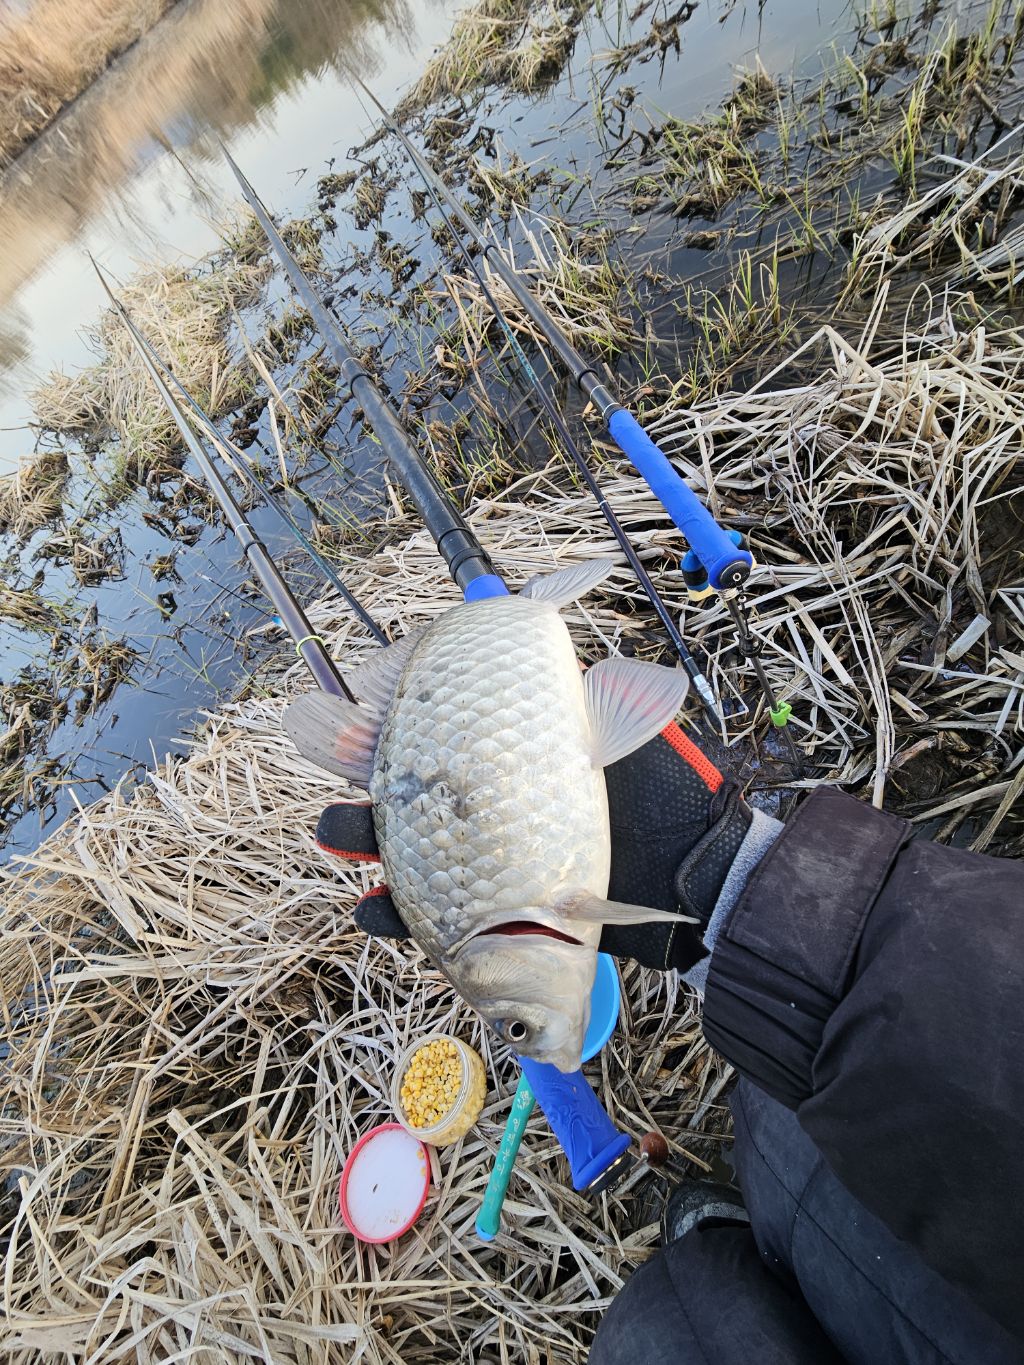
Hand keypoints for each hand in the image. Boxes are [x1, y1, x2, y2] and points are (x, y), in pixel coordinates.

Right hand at [314, 722, 750, 972]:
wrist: (691, 883)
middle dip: (353, 761)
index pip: (438, 715)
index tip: (364, 694)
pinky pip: (421, 913)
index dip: (392, 700)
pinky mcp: (483, 909)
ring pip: (395, 839)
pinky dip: (390, 914)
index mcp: (508, 746)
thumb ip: (585, 688)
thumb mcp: (623, 734)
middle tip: (328, 750)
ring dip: (357, 833)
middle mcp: (485, 795)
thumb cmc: (664, 800)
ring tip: (339, 833)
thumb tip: (550, 611)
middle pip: (399, 773)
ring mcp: (478, 851)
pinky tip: (374, 907)